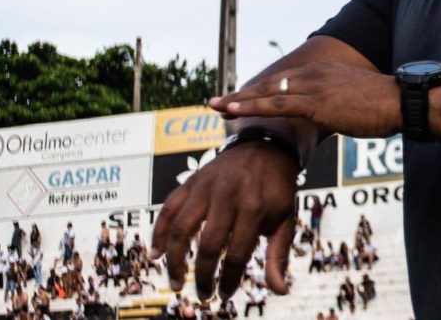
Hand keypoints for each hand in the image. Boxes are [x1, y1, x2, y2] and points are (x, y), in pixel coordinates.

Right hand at [150, 143, 297, 299]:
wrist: (266, 146)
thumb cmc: (276, 189)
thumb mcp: (285, 219)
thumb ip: (278, 255)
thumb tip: (279, 291)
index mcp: (254, 207)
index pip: (238, 254)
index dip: (229, 279)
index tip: (224, 294)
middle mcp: (227, 196)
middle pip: (209, 245)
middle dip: (204, 275)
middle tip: (203, 294)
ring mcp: (206, 187)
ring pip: (181, 229)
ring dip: (175, 260)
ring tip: (176, 283)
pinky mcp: (191, 181)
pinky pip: (168, 208)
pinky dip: (158, 232)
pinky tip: (155, 255)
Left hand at [209, 61, 400, 138]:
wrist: (400, 102)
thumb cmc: (383, 106)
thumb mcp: (354, 102)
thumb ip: (336, 106)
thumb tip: (329, 119)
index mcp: (323, 73)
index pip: (283, 81)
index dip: (260, 91)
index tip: (240, 98)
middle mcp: (314, 74)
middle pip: (269, 84)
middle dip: (241, 94)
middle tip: (215, 101)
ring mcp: (313, 87)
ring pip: (267, 93)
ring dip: (238, 100)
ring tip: (215, 106)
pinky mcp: (315, 102)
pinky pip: (276, 105)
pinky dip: (250, 107)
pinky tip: (233, 111)